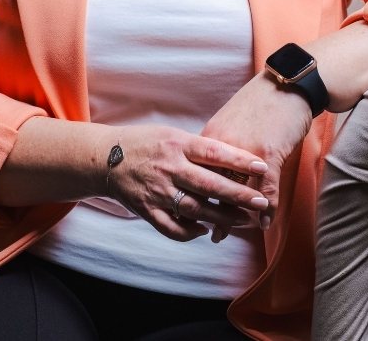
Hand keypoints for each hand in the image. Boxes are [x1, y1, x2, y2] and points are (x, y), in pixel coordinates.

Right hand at [105, 124, 270, 241]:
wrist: (106, 158)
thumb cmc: (146, 143)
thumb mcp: (172, 134)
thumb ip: (198, 148)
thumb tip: (234, 160)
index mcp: (176, 144)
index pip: (214, 152)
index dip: (239, 160)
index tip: (262, 167)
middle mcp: (168, 168)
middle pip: (209, 184)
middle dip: (238, 195)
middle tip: (260, 202)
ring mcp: (157, 191)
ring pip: (195, 209)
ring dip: (221, 217)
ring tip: (243, 220)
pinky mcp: (147, 210)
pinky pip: (172, 228)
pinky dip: (190, 232)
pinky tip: (204, 229)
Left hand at [200, 72, 312, 236]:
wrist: (286, 84)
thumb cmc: (259, 104)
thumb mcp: (229, 123)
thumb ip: (219, 146)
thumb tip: (212, 168)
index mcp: (209, 138)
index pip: (196, 174)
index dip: (196, 196)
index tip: (193, 213)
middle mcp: (221, 146)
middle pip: (212, 187)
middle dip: (211, 213)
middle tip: (214, 233)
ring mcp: (244, 152)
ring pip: (237, 192)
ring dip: (236, 216)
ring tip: (233, 233)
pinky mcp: (267, 153)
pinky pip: (265, 189)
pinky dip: (266, 209)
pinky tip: (264, 223)